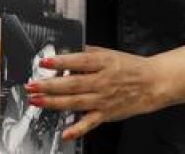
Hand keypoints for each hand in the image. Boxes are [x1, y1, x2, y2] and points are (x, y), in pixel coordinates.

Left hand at [26, 46, 165, 141]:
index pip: (79, 62)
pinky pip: (89, 123)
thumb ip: (88, 53)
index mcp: (103, 63)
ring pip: (75, 102)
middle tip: (32, 85)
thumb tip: (67, 50)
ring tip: (37, 101)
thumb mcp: (110, 53)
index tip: (44, 62)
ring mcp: (104, 99)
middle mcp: (102, 81)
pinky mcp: (106, 114)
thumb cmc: (131, 67)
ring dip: (54, 102)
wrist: (153, 83)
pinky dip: (77, 129)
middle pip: (72, 84)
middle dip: (49, 85)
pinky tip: (65, 133)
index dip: (60, 62)